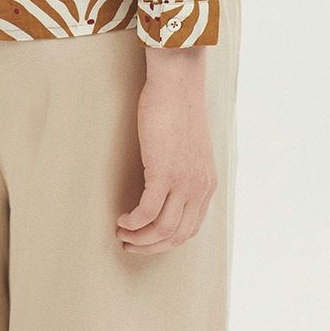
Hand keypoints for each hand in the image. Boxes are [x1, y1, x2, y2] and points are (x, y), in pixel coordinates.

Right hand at [116, 57, 215, 253]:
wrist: (177, 84)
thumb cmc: (178, 108)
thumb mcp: (190, 147)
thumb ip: (186, 170)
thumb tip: (168, 185)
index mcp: (207, 184)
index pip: (189, 229)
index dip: (166, 241)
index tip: (147, 241)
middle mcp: (199, 188)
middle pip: (176, 235)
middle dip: (151, 246)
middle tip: (130, 244)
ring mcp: (183, 182)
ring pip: (161, 229)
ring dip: (139, 237)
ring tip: (122, 233)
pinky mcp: (164, 172)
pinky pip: (147, 211)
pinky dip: (133, 221)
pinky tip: (122, 218)